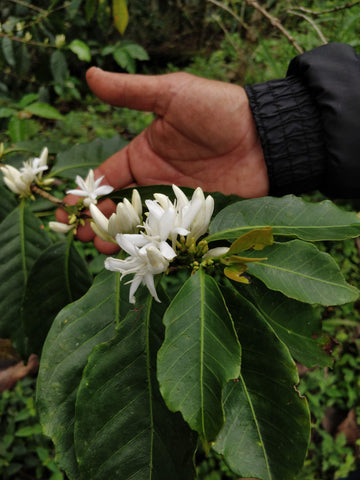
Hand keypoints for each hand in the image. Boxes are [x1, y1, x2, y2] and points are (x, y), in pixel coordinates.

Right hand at [57, 68, 268, 251]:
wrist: (265, 137)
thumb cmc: (218, 111)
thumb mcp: (171, 95)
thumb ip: (131, 93)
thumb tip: (90, 75)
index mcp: (144, 156)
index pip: (108, 179)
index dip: (87, 194)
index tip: (68, 209)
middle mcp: (157, 183)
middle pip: (120, 208)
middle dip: (99, 222)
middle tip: (79, 235)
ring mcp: (177, 205)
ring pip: (142, 227)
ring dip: (121, 238)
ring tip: (102, 249)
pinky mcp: (197, 221)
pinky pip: (171, 237)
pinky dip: (155, 248)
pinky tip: (138, 257)